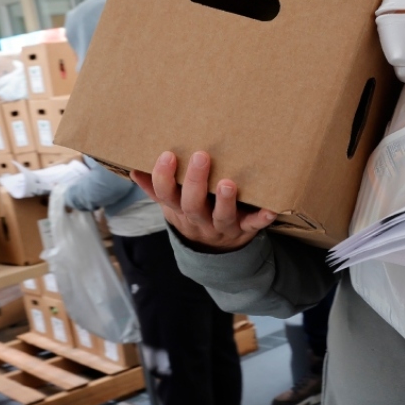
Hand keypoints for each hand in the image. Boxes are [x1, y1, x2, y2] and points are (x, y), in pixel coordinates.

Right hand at [131, 151, 274, 252]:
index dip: (164, 177)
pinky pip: (254, 225)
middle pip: (193, 205)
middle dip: (196, 182)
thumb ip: (156, 188)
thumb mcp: (171, 205)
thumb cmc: (192, 214)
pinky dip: (262, 218)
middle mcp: (199, 219)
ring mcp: (222, 226)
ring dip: (225, 201)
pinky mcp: (245, 229)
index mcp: (179, 209)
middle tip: (200, 157)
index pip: (166, 195)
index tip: (168, 155)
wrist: (214, 250)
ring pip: (222, 216)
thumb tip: (133, 168)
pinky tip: (271, 209)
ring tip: (227, 184)